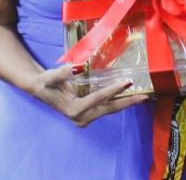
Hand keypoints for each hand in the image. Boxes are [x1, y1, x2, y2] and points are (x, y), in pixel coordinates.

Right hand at [32, 64, 149, 127]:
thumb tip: (78, 67)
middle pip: (108, 108)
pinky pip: (106, 107)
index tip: (126, 82)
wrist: (40, 90)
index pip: (98, 98)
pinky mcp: (88, 114)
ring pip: (109, 110)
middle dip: (127, 102)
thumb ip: (64, 72)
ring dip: (125, 103)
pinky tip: (129, 96)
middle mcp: (81, 117)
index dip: (113, 90)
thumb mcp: (51, 76)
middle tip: (144, 96)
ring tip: (142, 97)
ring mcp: (85, 118)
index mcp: (74, 109)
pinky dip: (118, 101)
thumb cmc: (46, 82)